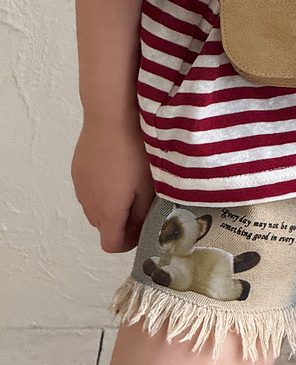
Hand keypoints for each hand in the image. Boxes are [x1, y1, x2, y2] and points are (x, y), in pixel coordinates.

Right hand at [71, 115, 155, 252]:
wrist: (110, 118)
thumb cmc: (134, 152)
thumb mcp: (149, 187)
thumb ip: (144, 214)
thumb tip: (140, 229)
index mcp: (108, 212)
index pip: (112, 245)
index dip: (129, 242)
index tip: (142, 227)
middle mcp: (89, 204)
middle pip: (104, 227)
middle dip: (121, 222)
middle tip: (140, 202)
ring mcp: (80, 188)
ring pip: (95, 209)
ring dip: (110, 205)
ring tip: (127, 182)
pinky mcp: (77, 172)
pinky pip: (89, 191)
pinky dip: (101, 189)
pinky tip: (115, 169)